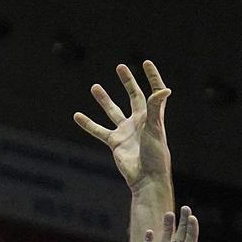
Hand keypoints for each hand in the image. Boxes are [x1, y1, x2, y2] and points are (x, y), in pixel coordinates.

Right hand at [73, 61, 170, 190]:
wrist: (146, 178)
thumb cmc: (155, 155)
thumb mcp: (155, 128)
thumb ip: (155, 107)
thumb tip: (165, 89)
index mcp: (152, 116)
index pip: (154, 93)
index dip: (152, 78)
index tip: (146, 63)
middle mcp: (139, 121)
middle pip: (133, 96)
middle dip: (127, 82)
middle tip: (120, 67)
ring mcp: (126, 131)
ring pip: (113, 111)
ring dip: (104, 99)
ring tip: (94, 87)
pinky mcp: (115, 142)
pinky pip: (99, 130)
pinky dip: (88, 124)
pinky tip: (77, 115)